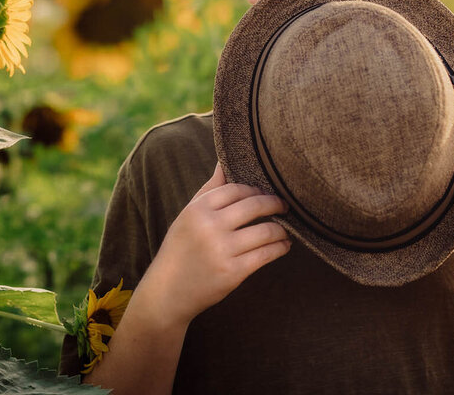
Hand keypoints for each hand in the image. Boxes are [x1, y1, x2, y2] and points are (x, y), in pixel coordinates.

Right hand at [141, 163, 290, 326]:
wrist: (168, 292)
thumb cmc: (180, 249)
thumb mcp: (188, 215)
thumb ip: (210, 189)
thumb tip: (224, 161)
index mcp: (197, 209)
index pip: (236, 188)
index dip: (255, 189)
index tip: (264, 193)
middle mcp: (210, 227)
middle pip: (255, 205)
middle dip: (275, 203)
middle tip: (284, 206)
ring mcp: (222, 250)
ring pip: (266, 230)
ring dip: (281, 229)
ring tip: (285, 230)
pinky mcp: (233, 272)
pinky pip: (267, 254)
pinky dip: (280, 248)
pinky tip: (284, 246)